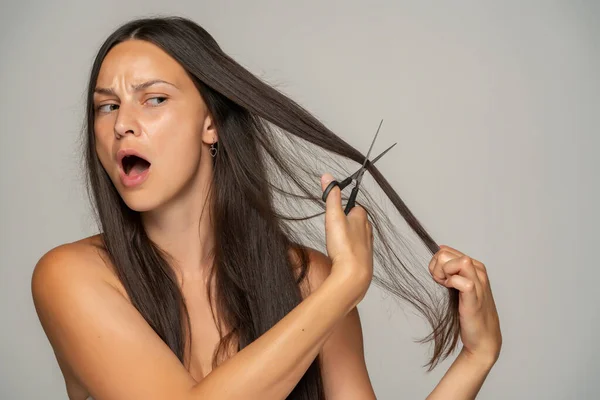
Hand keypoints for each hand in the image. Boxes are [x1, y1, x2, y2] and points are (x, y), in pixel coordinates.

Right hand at [321, 173, 373, 301]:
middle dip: (344, 223)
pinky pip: (356, 250)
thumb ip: (331, 196)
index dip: (342, 208)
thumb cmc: (345, 247)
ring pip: (356, 236)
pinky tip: (341, 256)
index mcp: (362, 217)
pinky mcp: (364, 259)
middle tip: (332, 229)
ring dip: (346, 237)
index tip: (332, 212)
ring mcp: (367, 245)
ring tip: (336, 243)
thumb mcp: (333, 216)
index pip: (354, 206)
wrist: (354, 275)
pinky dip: (348, 250)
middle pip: (355, 221)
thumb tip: (328, 177)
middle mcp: (368, 230)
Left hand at [429, 245, 501, 364]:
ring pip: (460, 261)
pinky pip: (462, 281)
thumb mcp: (459, 285)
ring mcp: (479, 284)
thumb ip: (452, 267)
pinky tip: (451, 291)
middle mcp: (478, 272)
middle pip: (446, 254)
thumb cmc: (470, 311)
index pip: (445, 250)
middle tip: (440, 283)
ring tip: (446, 286)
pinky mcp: (475, 297)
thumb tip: (440, 249)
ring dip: (444, 273)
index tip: (438, 278)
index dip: (435, 263)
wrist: (483, 337)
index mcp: (474, 266)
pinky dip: (452, 283)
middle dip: (436, 267)